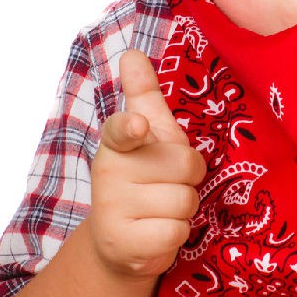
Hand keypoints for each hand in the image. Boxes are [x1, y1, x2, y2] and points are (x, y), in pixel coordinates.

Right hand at [89, 50, 204, 279]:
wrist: (123, 242)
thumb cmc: (147, 177)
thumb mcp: (151, 134)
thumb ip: (143, 95)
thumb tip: (132, 52)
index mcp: (116, 142)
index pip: (121, 129)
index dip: (132, 127)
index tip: (138, 126)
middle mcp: (107, 173)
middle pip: (184, 165)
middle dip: (189, 177)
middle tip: (169, 183)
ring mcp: (112, 210)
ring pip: (184, 200)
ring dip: (185, 207)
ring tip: (163, 209)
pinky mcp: (123, 244)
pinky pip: (176, 231)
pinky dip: (177, 234)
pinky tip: (157, 232)